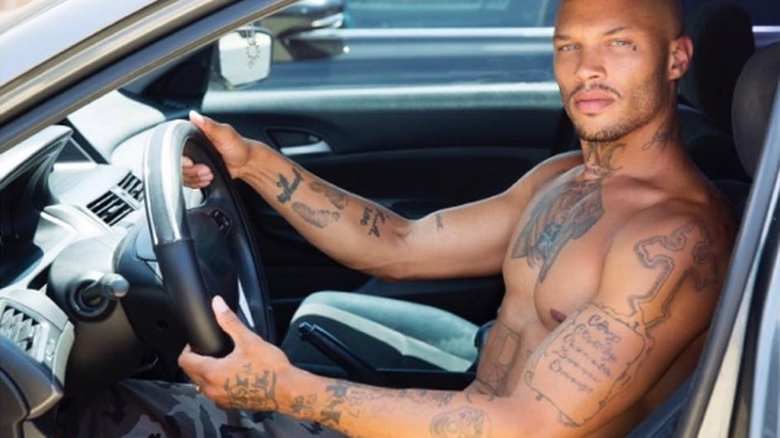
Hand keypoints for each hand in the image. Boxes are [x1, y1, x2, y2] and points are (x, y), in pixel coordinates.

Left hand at [178, 295, 292, 410]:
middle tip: (212, 349)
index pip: (184, 361)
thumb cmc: (270, 369)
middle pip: (191, 373)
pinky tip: (234, 374)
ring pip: (202, 384)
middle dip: (198, 359)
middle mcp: (212, 390)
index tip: (199, 342)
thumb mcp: (248, 340)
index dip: (188, 348)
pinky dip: (218, 383)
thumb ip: (229, 321)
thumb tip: (218, 305)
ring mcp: (221, 399)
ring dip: (207, 372)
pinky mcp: (230, 404)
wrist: (288, 390)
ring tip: (224, 361)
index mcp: (212, 373)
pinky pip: (215, 392)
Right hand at [181, 111, 252, 187]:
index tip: (191, 162)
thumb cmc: (239, 146)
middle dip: (192, 171)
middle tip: (206, 169)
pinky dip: (196, 183)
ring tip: (209, 174)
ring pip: (181, 174)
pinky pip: (187, 181)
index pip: (175, 146)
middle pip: (176, 163)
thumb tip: (194, 114)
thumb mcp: (225, 133)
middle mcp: (190, 147)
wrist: (246, 163)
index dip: (181, 158)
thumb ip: (209, 125)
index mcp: (194, 135)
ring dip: (195, 178)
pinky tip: (206, 179)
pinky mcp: (196, 171)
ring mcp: (193, 160)